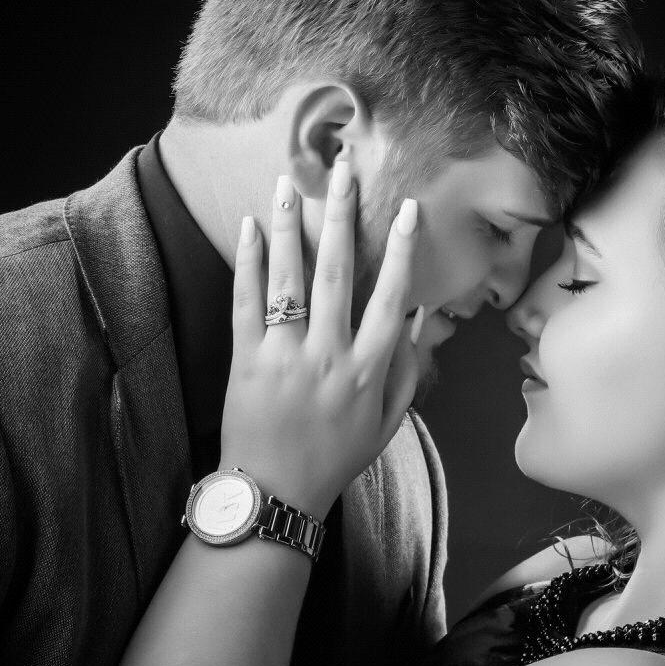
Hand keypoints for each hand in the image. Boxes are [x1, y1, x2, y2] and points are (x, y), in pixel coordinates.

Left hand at [219, 159, 421, 514]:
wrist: (276, 494)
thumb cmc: (336, 457)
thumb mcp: (388, 420)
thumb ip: (407, 368)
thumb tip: (418, 316)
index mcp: (369, 370)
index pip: (389, 298)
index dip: (400, 251)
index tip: (406, 209)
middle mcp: (330, 356)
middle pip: (336, 274)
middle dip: (341, 217)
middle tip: (343, 171)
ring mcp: (285, 356)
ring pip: (289, 280)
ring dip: (291, 228)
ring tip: (289, 183)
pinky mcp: (245, 361)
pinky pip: (246, 304)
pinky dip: (249, 263)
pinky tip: (253, 226)